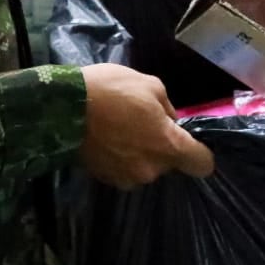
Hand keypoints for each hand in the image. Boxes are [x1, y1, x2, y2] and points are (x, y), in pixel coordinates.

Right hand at [79, 63, 214, 189]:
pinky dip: (120, 157)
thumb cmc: (112, 91)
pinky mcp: (105, 179)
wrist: (62, 108)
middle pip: (169, 162)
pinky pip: (124, 169)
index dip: (201, 154)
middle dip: (161, 145)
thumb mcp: (150, 85)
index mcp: (168, 146)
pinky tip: (107, 137)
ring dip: (140, 152)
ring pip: (145, 166)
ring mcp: (126, 178)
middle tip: (143, 122)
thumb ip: (168, 108)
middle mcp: (151, 169)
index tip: (192, 143)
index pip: (201, 164)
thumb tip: (170, 121)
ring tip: (120, 128)